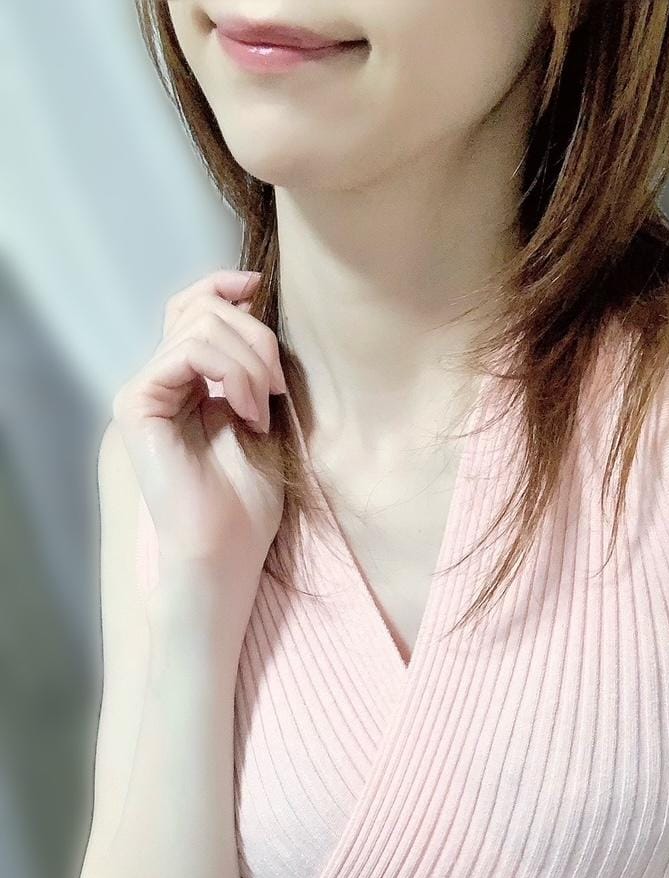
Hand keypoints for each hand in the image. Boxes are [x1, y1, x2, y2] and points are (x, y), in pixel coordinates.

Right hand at [111, 268, 286, 585]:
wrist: (228, 547)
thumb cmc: (249, 497)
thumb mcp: (262, 413)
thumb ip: (250, 363)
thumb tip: (252, 302)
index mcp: (187, 379)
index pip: (193, 305)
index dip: (225, 286)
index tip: (261, 290)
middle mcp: (160, 379)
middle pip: (202, 307)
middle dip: (256, 337)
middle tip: (277, 389)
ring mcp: (145, 389)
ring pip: (200, 325)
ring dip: (249, 362)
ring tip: (262, 411)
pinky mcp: (137, 402)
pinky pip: (188, 352)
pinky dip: (232, 374)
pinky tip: (248, 413)